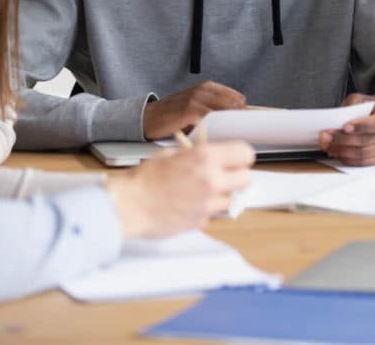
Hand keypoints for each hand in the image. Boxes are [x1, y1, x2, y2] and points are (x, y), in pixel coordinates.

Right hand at [107, 141, 254, 237]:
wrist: (127, 206)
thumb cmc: (143, 179)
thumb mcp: (171, 154)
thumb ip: (196, 155)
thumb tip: (213, 156)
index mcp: (205, 157)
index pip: (245, 153)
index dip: (241, 156)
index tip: (236, 159)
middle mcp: (212, 179)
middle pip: (246, 178)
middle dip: (236, 177)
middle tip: (223, 176)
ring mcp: (208, 203)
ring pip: (232, 199)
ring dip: (222, 196)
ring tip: (202, 192)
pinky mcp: (201, 221)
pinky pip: (214, 214)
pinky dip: (206, 210)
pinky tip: (189, 205)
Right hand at [142, 81, 245, 139]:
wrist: (148, 117)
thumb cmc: (174, 114)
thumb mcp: (197, 106)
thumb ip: (214, 109)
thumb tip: (236, 120)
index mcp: (207, 87)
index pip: (236, 96)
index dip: (242, 111)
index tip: (246, 122)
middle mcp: (202, 90)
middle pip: (232, 103)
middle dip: (238, 117)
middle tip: (240, 130)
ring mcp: (195, 99)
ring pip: (222, 110)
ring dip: (229, 122)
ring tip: (230, 133)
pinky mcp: (188, 110)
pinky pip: (208, 117)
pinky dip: (215, 126)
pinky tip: (216, 133)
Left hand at [319, 94, 374, 165]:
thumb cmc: (371, 109)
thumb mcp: (361, 99)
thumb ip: (351, 106)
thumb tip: (337, 119)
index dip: (360, 126)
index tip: (344, 127)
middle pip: (366, 141)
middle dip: (342, 140)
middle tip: (325, 137)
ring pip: (363, 154)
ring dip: (342, 152)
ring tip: (328, 146)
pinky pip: (363, 163)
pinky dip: (348, 159)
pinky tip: (337, 154)